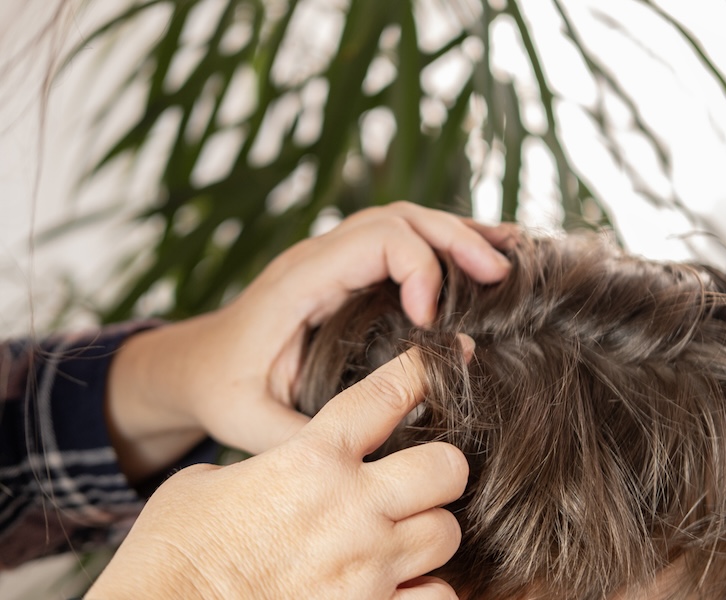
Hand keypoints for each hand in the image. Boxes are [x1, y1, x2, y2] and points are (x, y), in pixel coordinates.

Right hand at [90, 342, 472, 599]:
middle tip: (421, 481)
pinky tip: (403, 587)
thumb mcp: (207, 484)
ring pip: (447, 533)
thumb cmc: (169, 552)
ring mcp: (366, 567)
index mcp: (311, 459)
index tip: (436, 364)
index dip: (421, 372)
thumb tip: (276, 472)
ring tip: (406, 539)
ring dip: (430, 533)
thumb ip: (264, 468)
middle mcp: (352, 507)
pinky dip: (427, 591)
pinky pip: (439, 597)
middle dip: (441, 470)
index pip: (386, 396)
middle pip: (447, 467)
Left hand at [105, 202, 514, 481]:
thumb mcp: (253, 424)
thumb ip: (310, 436)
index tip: (434, 323)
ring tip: (510, 257)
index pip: (374, 242)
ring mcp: (332, 258)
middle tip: (502, 275)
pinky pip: (400, 241)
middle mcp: (318, 258)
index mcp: (299, 282)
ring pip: (404, 221)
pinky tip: (481, 257)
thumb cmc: (223, 391)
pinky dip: (442, 246)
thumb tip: (383, 449)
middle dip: (455, 241)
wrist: (194, 364)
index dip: (418, 269)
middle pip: (398, 219)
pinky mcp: (345, 271)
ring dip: (457, 235)